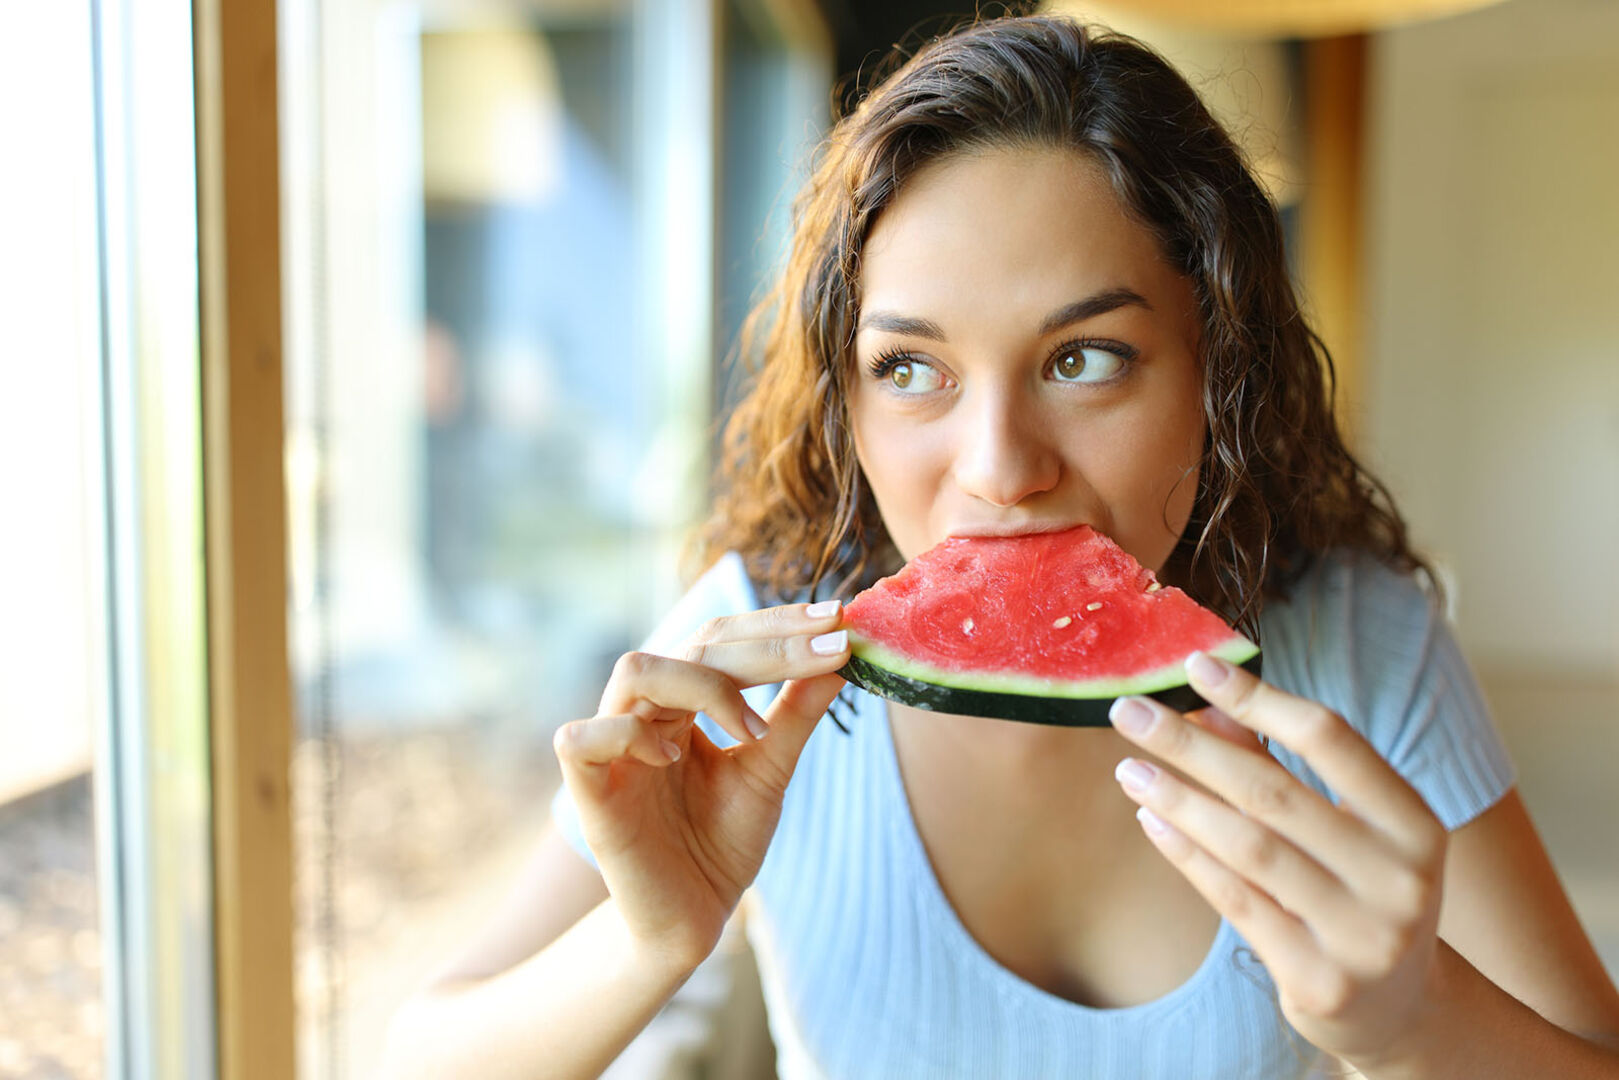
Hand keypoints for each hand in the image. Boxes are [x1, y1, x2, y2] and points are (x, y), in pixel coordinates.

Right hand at [553, 602, 848, 973]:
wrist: (692, 922)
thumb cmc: (720, 844)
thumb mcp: (769, 771)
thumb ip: (795, 715)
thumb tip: (840, 659)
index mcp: (683, 701)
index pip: (721, 636)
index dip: (774, 623)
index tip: (836, 618)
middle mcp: (645, 711)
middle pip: (692, 643)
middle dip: (766, 645)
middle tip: (827, 647)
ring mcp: (612, 748)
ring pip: (636, 670)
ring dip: (704, 684)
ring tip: (753, 728)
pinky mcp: (588, 792)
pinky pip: (582, 738)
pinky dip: (629, 735)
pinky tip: (675, 757)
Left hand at [1107, 652, 1448, 1068]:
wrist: (1399, 1011)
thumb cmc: (1360, 894)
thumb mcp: (1346, 829)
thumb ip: (1279, 767)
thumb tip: (1205, 703)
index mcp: (1415, 823)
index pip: (1330, 739)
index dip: (1259, 698)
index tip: (1195, 665)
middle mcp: (1399, 878)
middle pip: (1273, 791)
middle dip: (1191, 745)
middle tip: (1128, 712)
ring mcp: (1362, 934)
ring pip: (1248, 847)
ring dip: (1178, 799)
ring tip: (1129, 769)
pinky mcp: (1319, 981)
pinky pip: (1236, 901)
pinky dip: (1187, 856)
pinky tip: (1150, 822)